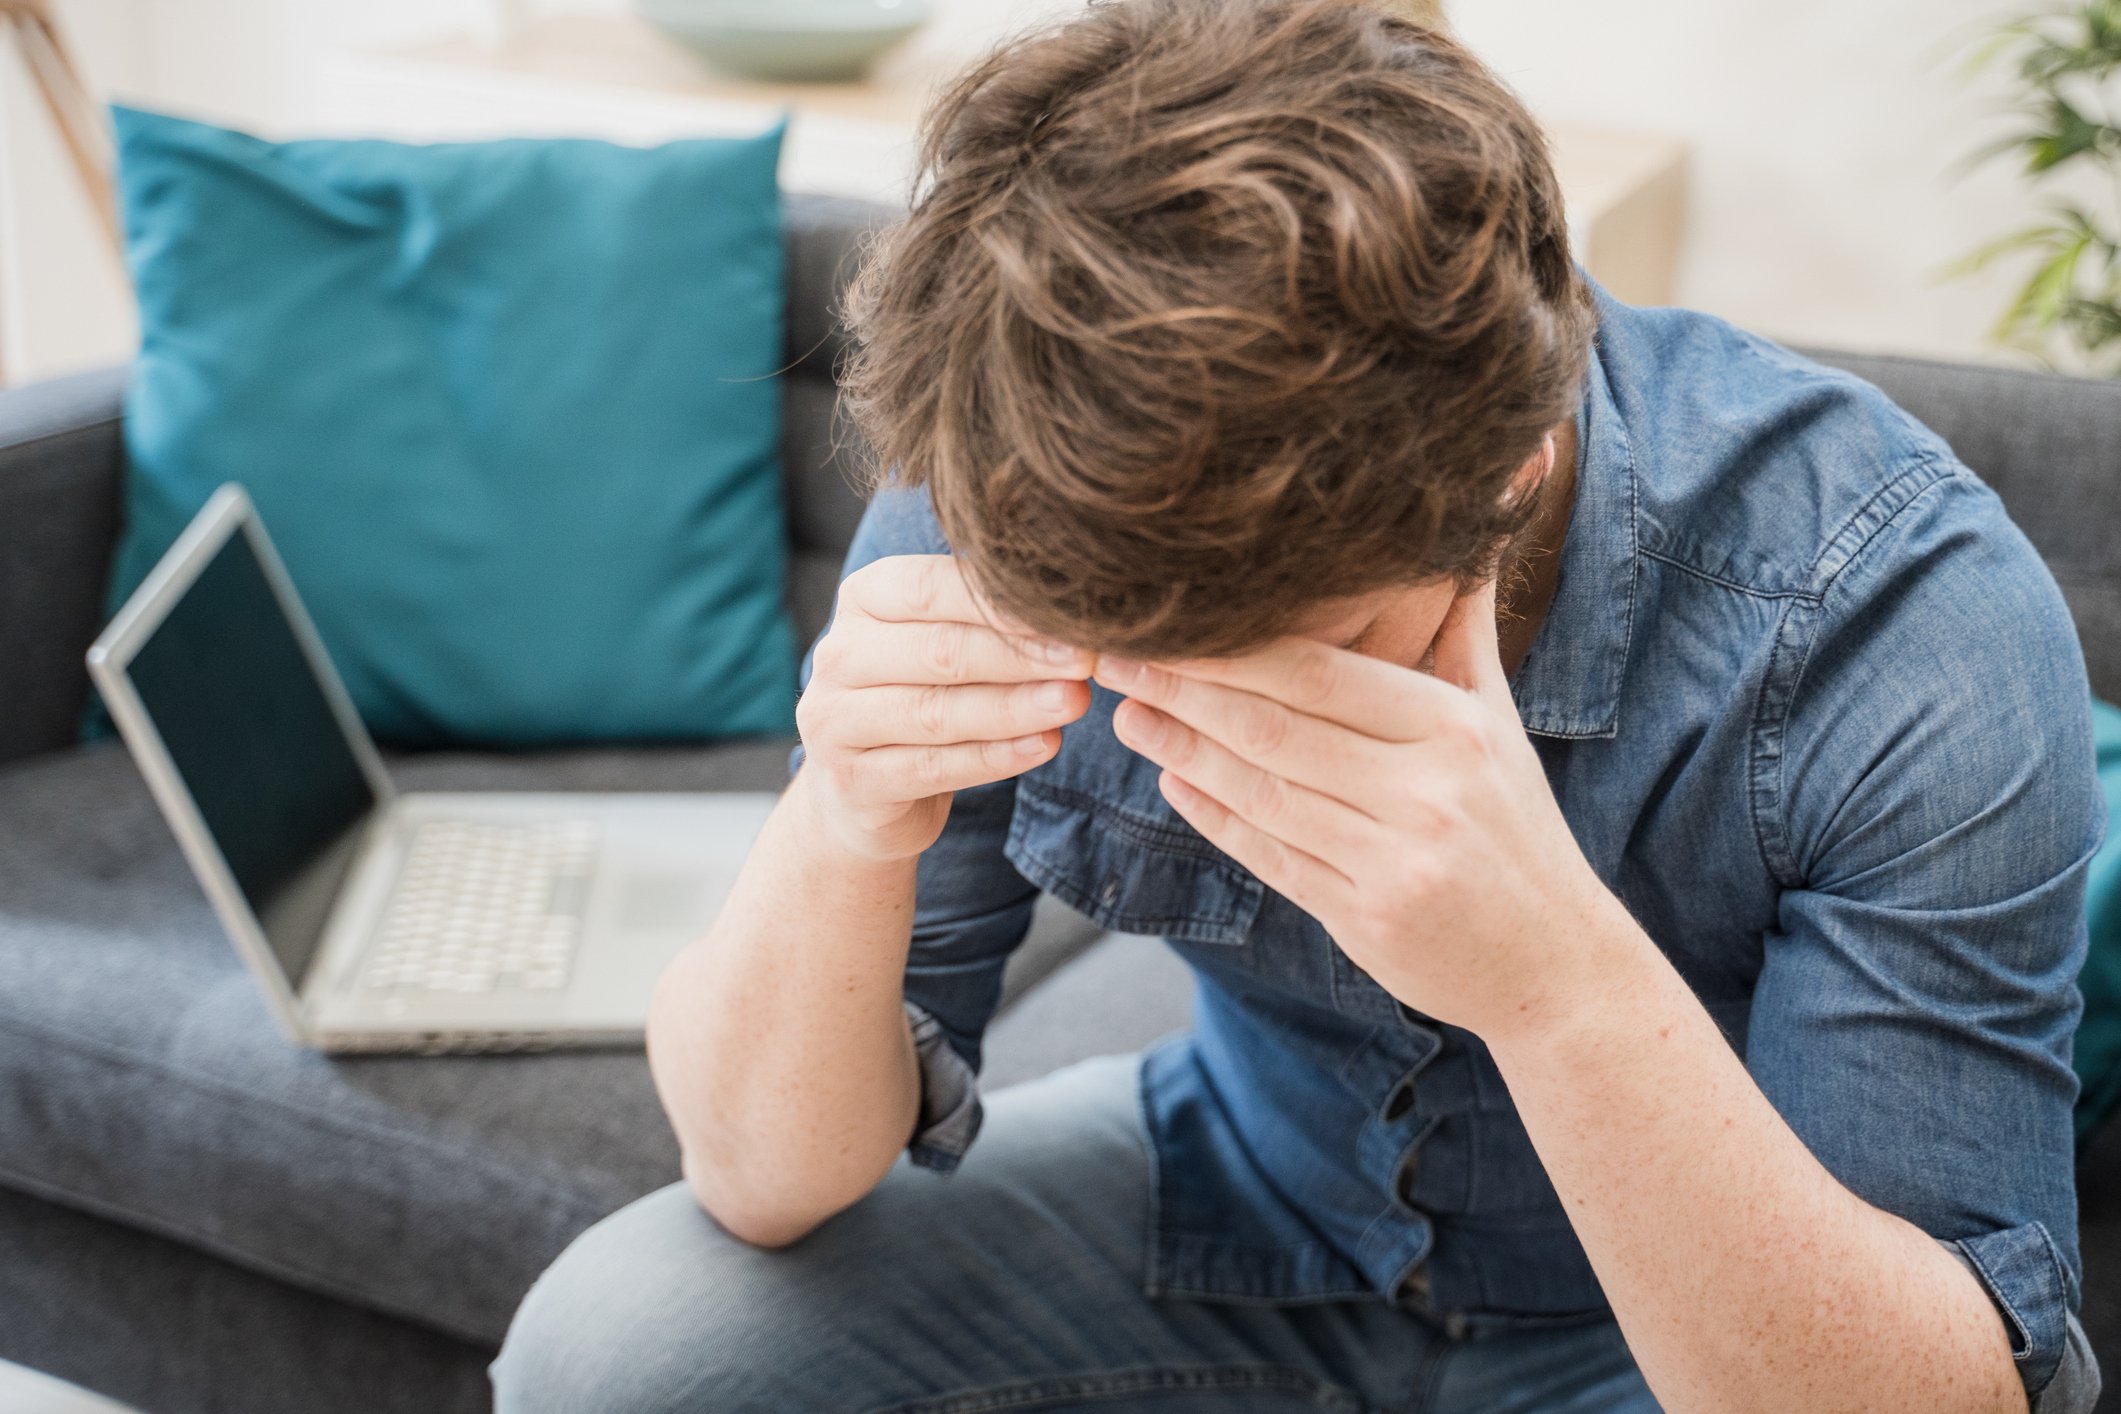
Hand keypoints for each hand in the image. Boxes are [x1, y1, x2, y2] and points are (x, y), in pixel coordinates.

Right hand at [797, 555, 1094, 861]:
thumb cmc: (920, 691)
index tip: (1072, 611)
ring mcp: (836, 722)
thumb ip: (985, 613)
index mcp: (863, 598)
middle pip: (939, 651)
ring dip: (1015, 707)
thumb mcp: (939, 637)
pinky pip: (934, 767)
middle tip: (1085, 659)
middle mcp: (839, 655)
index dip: (1003, 602)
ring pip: (938, 712)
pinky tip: (1046, 745)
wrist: (862, 788)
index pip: (931, 588)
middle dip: (1020, 655)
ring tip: (1074, 701)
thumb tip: (1072, 600)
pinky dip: (996, 757)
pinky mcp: (854, 781)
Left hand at [1093, 578, 1622, 1042]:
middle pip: (1276, 729)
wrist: (1556, 963)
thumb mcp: (1499, 722)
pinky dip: (1215, 820)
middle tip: (1118, 660)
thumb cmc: (1516, 828)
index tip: (1168, 622)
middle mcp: (1425, 792)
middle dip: (1185, 692)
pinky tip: (1173, 785)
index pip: (1319, 674)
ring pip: (1262, 793)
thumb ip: (1463, 630)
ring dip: (1182, 753)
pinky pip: (1271, 858)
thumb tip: (1461, 532)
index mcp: (1452, 730)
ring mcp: (1392, 861)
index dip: (1230, 650)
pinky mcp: (1364, 920)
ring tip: (1128, 716)